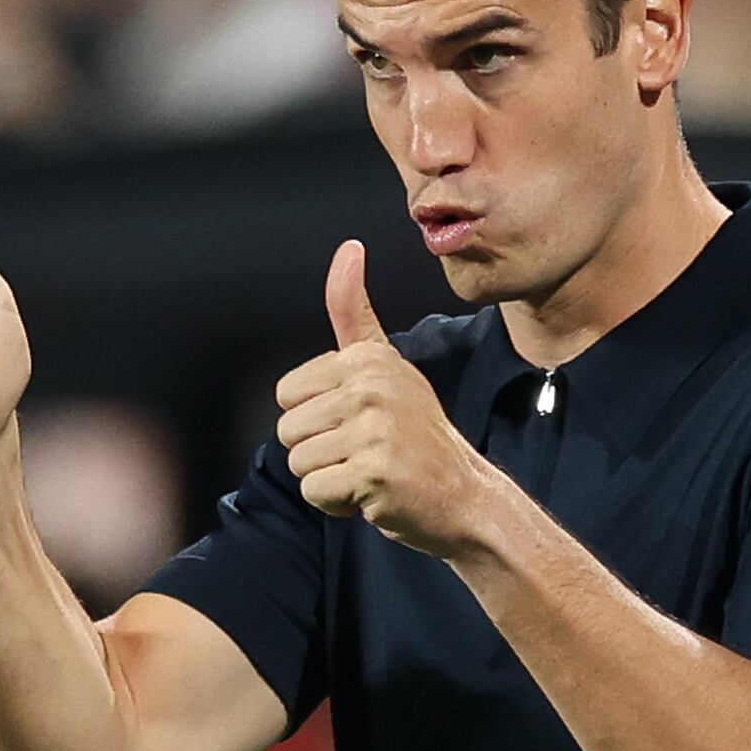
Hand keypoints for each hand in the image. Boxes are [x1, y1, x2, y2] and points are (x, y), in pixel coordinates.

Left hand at [277, 241, 494, 557]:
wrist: (464, 496)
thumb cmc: (416, 436)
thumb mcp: (385, 367)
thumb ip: (353, 314)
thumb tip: (348, 248)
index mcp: (367, 360)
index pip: (286, 394)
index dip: (315, 418)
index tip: (358, 423)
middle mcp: (372, 387)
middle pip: (287, 429)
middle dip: (319, 452)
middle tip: (366, 453)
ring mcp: (375, 430)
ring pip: (298, 462)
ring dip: (328, 478)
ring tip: (370, 472)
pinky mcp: (375, 471)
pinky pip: (315, 491)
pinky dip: (337, 503)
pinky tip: (371, 495)